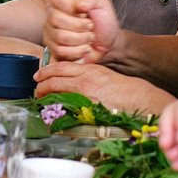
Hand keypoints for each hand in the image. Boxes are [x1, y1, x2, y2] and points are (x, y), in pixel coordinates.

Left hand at [34, 61, 173, 113]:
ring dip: (46, 95)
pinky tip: (54, 110)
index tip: (38, 75)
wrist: (141, 99)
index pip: (61, 67)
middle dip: (42, 84)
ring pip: (58, 91)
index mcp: (89, 69)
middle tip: (36, 88)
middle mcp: (86, 79)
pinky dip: (58, 107)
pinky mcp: (89, 107)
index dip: (46, 71)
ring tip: (41, 99)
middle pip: (55, 78)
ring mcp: (87, 93)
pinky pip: (68, 106)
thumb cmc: (125, 89)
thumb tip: (72, 80)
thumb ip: (87, 76)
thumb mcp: (104, 75)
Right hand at [42, 0, 119, 62]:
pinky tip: (84, 47)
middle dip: (80, 26)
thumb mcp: (102, 3)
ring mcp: (51, 31)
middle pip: (56, 20)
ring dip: (81, 40)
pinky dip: (77, 51)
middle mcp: (52, 13)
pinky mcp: (53, 47)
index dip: (73, 9)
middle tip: (91, 27)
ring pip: (60, 37)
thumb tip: (81, 4)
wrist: (107, 40)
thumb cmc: (102, 19)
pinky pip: (60, 51)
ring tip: (89, 37)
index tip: (86, 13)